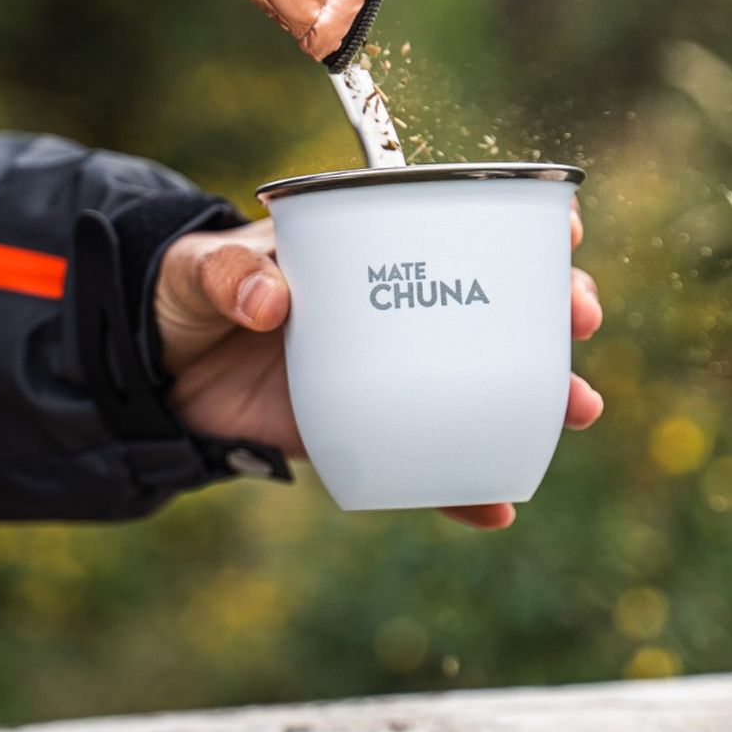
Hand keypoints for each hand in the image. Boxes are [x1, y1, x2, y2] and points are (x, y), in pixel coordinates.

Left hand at [155, 207, 602, 531]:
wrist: (154, 372)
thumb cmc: (187, 295)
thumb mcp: (198, 270)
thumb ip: (228, 274)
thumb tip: (273, 301)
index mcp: (369, 249)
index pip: (460, 223)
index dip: (521, 224)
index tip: (563, 233)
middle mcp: (397, 308)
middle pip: (498, 305)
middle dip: (554, 312)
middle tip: (577, 321)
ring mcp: (390, 374)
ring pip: (485, 385)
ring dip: (540, 399)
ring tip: (576, 410)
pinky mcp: (368, 433)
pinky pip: (428, 462)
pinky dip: (463, 488)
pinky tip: (495, 507)